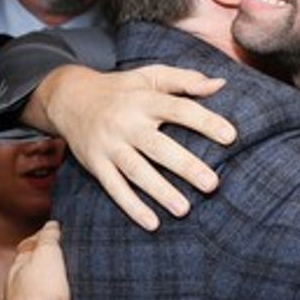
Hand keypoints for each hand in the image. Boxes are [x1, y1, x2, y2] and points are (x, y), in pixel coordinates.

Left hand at [2, 221, 68, 299]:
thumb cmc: (41, 294)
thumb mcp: (48, 255)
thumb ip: (48, 238)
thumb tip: (50, 225)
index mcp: (18, 267)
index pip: (26, 247)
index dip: (38, 240)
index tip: (49, 235)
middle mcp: (11, 288)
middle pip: (20, 270)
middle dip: (31, 263)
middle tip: (46, 259)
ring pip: (20, 293)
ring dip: (31, 287)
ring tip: (46, 286)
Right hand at [37, 63, 237, 230]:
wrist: (68, 98)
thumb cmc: (122, 89)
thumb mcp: (150, 75)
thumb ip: (185, 79)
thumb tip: (221, 84)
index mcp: (144, 100)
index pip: (178, 109)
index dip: (204, 121)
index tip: (231, 136)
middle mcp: (125, 123)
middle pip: (158, 146)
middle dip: (185, 165)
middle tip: (212, 184)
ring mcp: (109, 146)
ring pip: (136, 171)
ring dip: (160, 192)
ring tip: (185, 210)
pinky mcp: (96, 164)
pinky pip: (114, 188)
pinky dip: (132, 207)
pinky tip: (152, 223)